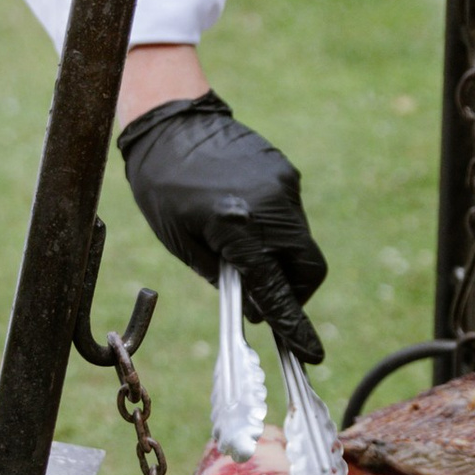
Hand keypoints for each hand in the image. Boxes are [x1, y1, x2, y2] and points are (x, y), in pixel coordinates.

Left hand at [117, 93, 328, 365]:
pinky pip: (290, 214)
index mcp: (236, 227)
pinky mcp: (286, 172)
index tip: (311, 353)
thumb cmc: (163, 184)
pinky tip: (242, 214)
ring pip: (301, 241)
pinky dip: (275, 228)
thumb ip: (224, 276)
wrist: (170, 121)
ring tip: (240, 242)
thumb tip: (257, 304)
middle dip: (295, 290)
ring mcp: (284, 186)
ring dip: (280, 255)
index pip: (274, 289)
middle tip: (266, 297)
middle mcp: (270, 206)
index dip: (292, 325)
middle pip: (308, 268)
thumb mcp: (182, 241)